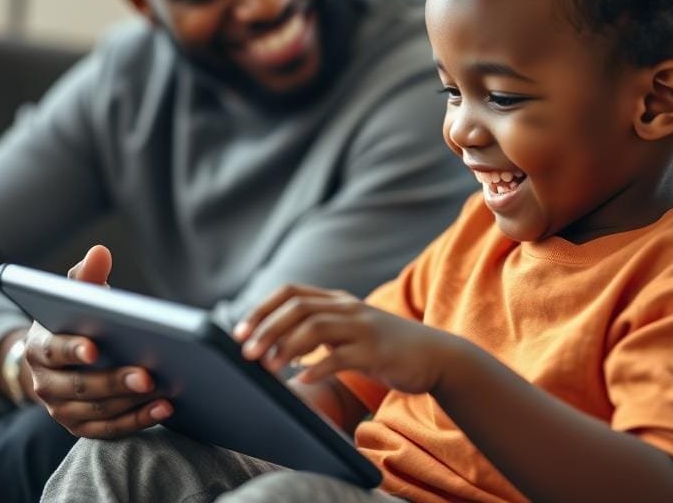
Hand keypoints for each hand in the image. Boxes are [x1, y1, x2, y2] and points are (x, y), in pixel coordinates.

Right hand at [25, 245, 172, 437]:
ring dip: (130, 403)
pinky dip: (137, 420)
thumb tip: (100, 251)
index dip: (73, 349)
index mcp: (41, 347)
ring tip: (163, 391)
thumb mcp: (78, 296)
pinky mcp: (82, 427)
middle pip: (80, 386)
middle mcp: (46, 384)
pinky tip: (164, 408)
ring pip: (96, 411)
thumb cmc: (77, 320)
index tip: (95, 347)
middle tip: (148, 374)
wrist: (64, 359)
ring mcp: (63, 410)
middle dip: (114, 380)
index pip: (53, 350)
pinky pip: (109, 429)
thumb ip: (87, 276)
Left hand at [233, 284, 452, 393]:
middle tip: (246, 351)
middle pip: (298, 307)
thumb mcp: (349, 331)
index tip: (240, 331)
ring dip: (286, 346)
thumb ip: (319, 331)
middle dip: (267, 326)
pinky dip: (317, 367)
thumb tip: (274, 346)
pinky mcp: (375, 351)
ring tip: (267, 366)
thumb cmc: (384, 347)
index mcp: (337, 301)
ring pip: (316, 327)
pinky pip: (341, 356)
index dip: (263, 308)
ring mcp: (362, 327)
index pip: (292, 292)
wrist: (433, 354)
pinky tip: (302, 379)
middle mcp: (347, 308)